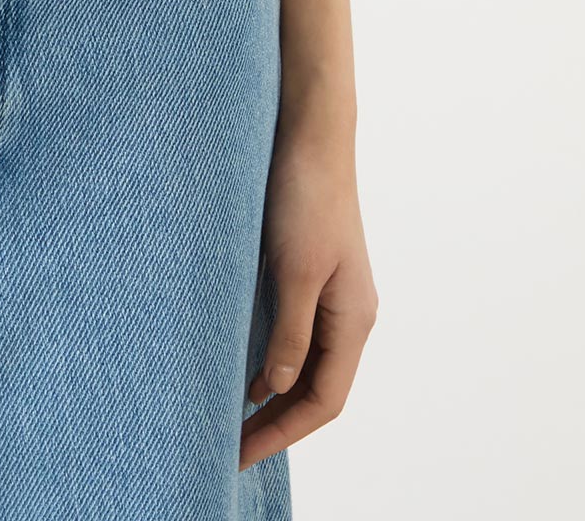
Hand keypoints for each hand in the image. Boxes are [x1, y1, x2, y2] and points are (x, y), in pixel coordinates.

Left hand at [239, 119, 377, 470]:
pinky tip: (239, 364)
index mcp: (354, 318)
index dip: (283, 432)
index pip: (324, 399)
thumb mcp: (295, 268)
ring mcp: (330, 292)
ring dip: (272, 392)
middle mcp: (348, 312)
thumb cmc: (305, 193)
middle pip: (316, 387)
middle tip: (230, 447)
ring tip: (231, 419)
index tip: (240, 453)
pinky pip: (293, 330)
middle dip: (277, 422)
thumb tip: (274, 387)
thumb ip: (289, 331)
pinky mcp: (308, 270)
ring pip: (305, 361)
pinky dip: (269, 356)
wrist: (309, 131)